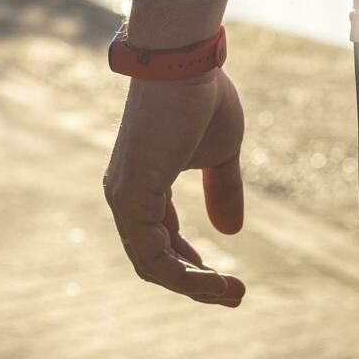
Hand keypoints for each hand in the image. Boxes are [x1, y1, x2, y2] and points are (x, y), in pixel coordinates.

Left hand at [103, 69, 245, 305]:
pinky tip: (216, 278)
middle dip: (194, 284)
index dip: (190, 267)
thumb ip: (221, 190)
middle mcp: (124, 196)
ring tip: (233, 292)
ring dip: (194, 287)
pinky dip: (185, 276)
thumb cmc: (200, 98)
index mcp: (141, 185)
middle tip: (234, 295)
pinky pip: (153, 256)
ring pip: (151, 265)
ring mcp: (124, 198)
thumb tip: (231, 232)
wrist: (185, 64)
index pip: (158, 241)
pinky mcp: (131, 197)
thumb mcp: (220, 154)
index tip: (226, 279)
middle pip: (152, 260)